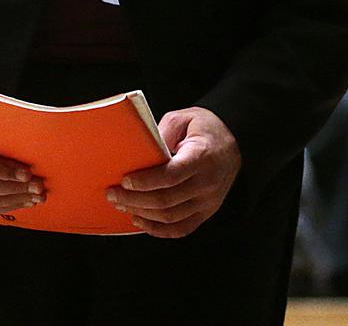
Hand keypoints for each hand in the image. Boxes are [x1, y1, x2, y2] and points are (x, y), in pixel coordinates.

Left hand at [107, 107, 241, 237]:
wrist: (235, 143)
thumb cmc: (206, 129)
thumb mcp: (183, 118)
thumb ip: (162, 132)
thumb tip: (140, 151)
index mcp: (201, 158)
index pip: (170, 176)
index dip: (144, 181)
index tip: (124, 180)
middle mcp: (207, 183)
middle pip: (166, 201)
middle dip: (134, 199)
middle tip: (112, 194)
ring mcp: (208, 202)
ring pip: (170, 218)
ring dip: (142, 214)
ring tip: (122, 205)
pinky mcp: (206, 212)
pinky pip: (181, 229)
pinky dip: (158, 230)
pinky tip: (141, 221)